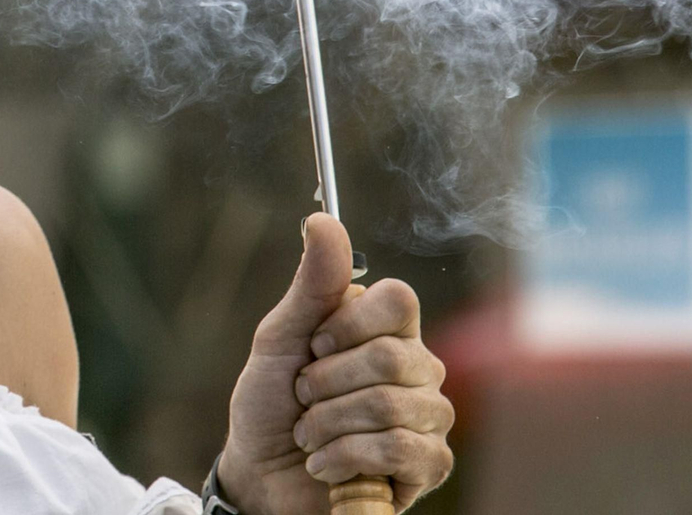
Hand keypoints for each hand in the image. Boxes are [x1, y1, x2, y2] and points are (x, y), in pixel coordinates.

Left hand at [219, 214, 453, 513]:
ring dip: (328, 423)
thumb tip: (323, 219)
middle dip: (325, 382)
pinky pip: (397, 448)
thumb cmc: (272, 402)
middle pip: (390, 356)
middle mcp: (419, 369)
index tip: (314, 344)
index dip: (349, 323)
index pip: (399, 300)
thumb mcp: (280, 338)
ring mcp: (430, 418)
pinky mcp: (429, 465)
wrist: (261, 473)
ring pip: (390, 404)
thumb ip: (311, 284)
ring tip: (310, 435)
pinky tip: (326, 464)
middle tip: (303, 397)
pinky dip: (344, 456)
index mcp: (388, 330)